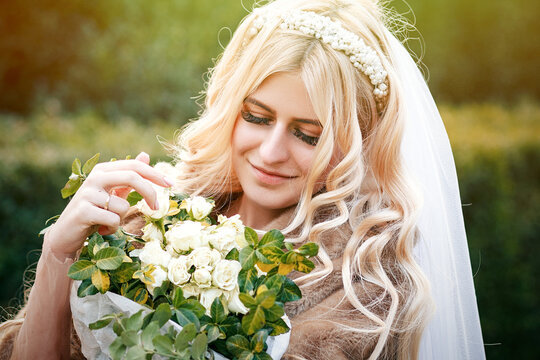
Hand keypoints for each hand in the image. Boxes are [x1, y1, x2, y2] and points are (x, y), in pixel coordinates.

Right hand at [44, 152, 173, 259]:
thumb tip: (145, 154)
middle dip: (149, 193)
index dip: (155, 174)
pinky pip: (113, 219)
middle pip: (132, 177)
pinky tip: (100, 229)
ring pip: (123, 206)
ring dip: (121, 219)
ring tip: (107, 222)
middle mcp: (94, 177)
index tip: (171, 184)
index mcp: (103, 170)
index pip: (135, 166)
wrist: (67, 234)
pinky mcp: (83, 211)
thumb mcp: (113, 193)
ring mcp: (87, 194)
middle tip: (156, 208)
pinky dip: (112, 228)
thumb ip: (130, 176)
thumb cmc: (95, 212)